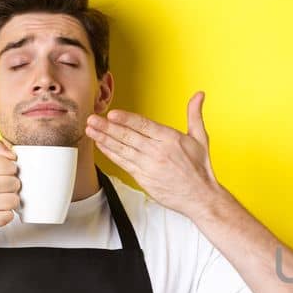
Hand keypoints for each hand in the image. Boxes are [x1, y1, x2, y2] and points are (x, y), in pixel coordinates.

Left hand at [85, 91, 225, 217]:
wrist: (200, 197)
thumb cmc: (200, 169)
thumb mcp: (201, 138)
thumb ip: (195, 114)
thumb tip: (199, 95)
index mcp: (170, 139)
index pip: (144, 125)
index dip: (126, 119)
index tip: (112, 114)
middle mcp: (158, 151)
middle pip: (128, 137)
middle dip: (108, 127)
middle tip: (92, 119)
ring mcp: (149, 166)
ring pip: (122, 149)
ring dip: (104, 139)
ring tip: (91, 130)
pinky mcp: (143, 178)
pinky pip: (123, 163)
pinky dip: (111, 154)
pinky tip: (101, 145)